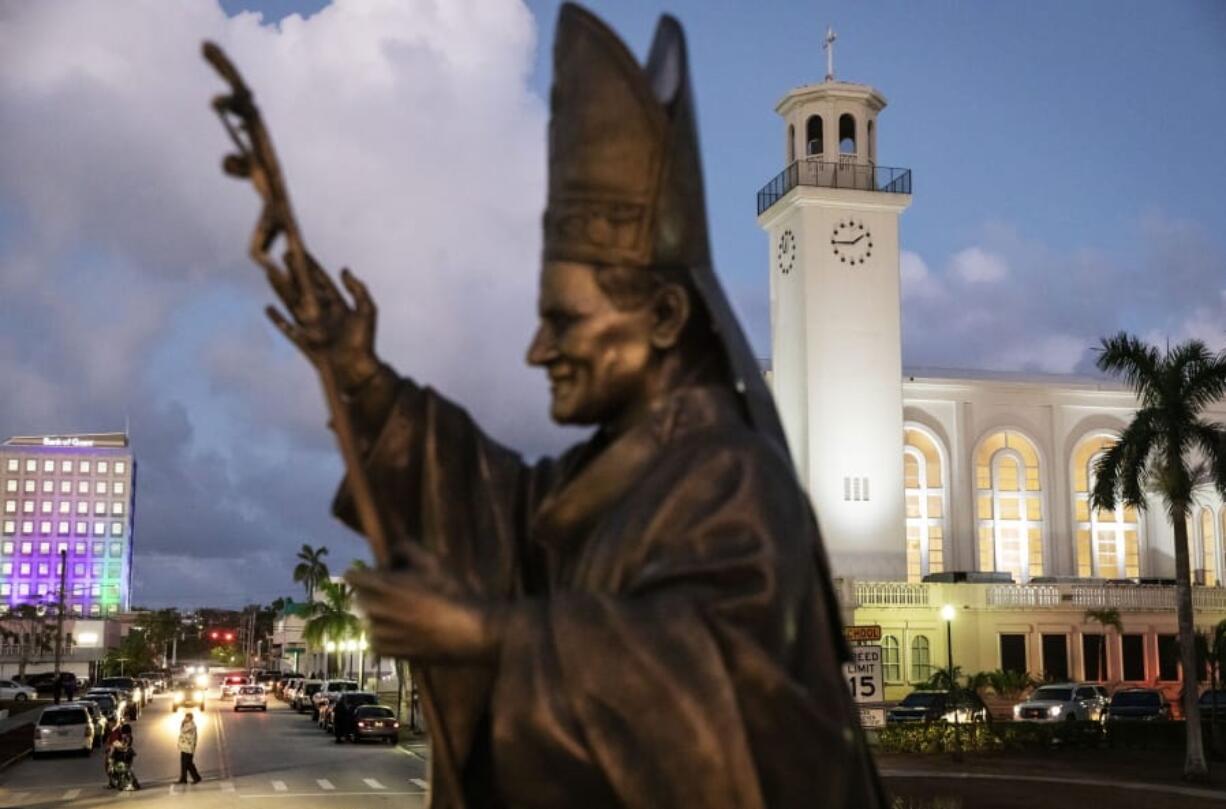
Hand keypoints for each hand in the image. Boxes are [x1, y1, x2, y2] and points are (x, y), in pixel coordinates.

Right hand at [264, 251, 381, 390]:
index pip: (322, 281)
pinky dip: (277, 319)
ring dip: (282, 288)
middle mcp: (323, 314)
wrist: (357, 369)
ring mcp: (312, 327)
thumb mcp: (367, 310)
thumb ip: (357, 289)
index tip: (301, 250)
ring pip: (292, 303)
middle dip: (295, 272)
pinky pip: (287, 328)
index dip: (312, 266)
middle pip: (305, 288)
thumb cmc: (364, 342)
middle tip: (284, 254)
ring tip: (271, 273)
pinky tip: (268, 308)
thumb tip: (344, 269)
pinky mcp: (304, 341)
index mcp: (338, 306)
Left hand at [346, 545, 504, 663]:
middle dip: (375, 594)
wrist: (467, 632)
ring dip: (382, 615)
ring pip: (370, 619)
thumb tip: (392, 556)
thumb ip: (405, 549)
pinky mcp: (388, 652)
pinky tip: (407, 633)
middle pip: (362, 597)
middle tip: (400, 595)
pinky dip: (387, 635)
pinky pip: (376, 640)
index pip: (352, 577)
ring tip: (408, 616)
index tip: (383, 576)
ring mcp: (380, 633)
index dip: (367, 574)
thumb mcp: (432, 561)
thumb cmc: (450, 592)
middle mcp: (374, 610)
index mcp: (381, 585)